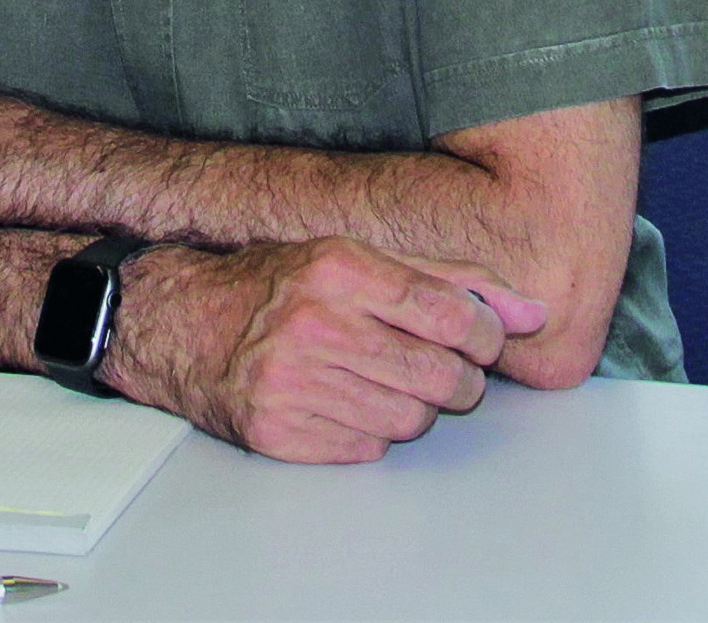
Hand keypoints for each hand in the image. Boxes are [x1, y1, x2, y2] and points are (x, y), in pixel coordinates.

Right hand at [105, 238, 548, 464]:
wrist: (177, 325)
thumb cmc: (273, 287)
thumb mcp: (354, 259)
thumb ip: (447, 280)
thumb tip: (530, 313)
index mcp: (337, 268)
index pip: (451, 314)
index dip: (484, 335)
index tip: (481, 338)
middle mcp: (313, 324)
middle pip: (442, 376)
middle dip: (460, 380)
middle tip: (444, 369)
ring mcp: (293, 383)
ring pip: (412, 419)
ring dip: (416, 407)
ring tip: (386, 381)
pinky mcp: (279, 433)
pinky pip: (369, 449)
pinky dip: (373, 431)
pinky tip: (348, 402)